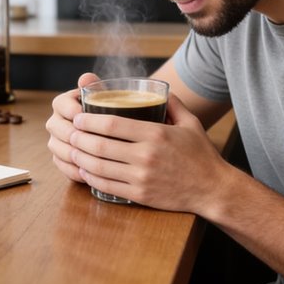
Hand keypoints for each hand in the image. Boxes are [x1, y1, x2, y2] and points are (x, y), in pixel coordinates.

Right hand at [46, 72, 99, 182]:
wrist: (111, 130)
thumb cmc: (107, 110)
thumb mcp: (104, 97)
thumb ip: (95, 86)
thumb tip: (86, 78)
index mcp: (63, 103)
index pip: (60, 104)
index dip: (69, 110)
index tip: (82, 114)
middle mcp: (56, 121)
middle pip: (55, 127)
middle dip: (71, 134)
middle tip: (87, 139)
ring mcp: (56, 141)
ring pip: (57, 147)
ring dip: (72, 153)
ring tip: (88, 157)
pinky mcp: (60, 158)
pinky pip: (61, 165)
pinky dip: (73, 170)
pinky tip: (87, 172)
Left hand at [69, 91, 230, 211]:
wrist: (213, 189)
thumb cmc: (201, 154)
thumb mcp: (191, 123)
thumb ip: (172, 103)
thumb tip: (157, 88)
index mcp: (156, 134)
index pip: (112, 124)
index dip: (90, 120)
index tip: (80, 117)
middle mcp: (146, 155)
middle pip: (100, 145)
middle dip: (79, 138)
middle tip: (71, 133)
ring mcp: (141, 177)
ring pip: (99, 167)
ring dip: (80, 158)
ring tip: (72, 150)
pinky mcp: (140, 195)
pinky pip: (107, 186)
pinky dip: (91, 177)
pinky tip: (85, 170)